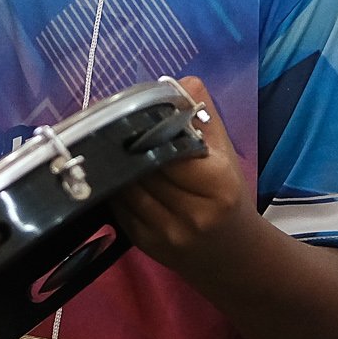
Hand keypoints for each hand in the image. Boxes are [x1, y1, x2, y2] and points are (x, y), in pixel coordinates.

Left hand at [111, 75, 254, 274]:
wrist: (234, 257)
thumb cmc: (229, 197)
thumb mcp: (225, 154)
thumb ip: (202, 116)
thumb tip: (178, 81)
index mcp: (217, 184)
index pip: (168, 147)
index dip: (145, 128)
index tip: (125, 110)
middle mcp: (192, 212)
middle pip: (142, 167)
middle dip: (124, 144)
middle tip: (104, 120)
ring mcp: (166, 233)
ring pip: (125, 187)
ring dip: (113, 166)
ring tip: (103, 143)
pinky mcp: (144, 246)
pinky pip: (118, 208)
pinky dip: (113, 188)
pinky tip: (111, 174)